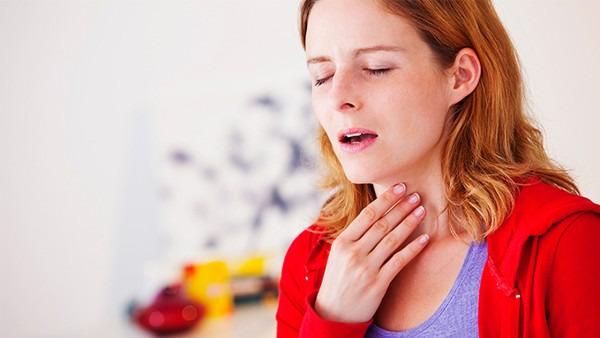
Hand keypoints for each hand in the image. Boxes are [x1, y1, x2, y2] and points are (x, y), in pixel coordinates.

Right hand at [314, 183, 428, 322]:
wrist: (333, 314)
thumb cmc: (338, 281)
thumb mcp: (338, 255)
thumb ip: (354, 237)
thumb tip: (375, 215)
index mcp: (342, 242)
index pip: (367, 215)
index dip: (386, 199)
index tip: (399, 187)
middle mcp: (353, 253)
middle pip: (382, 224)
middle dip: (401, 207)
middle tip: (415, 194)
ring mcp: (366, 268)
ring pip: (392, 239)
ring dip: (409, 222)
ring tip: (421, 210)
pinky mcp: (378, 283)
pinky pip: (399, 261)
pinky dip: (413, 248)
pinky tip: (424, 238)